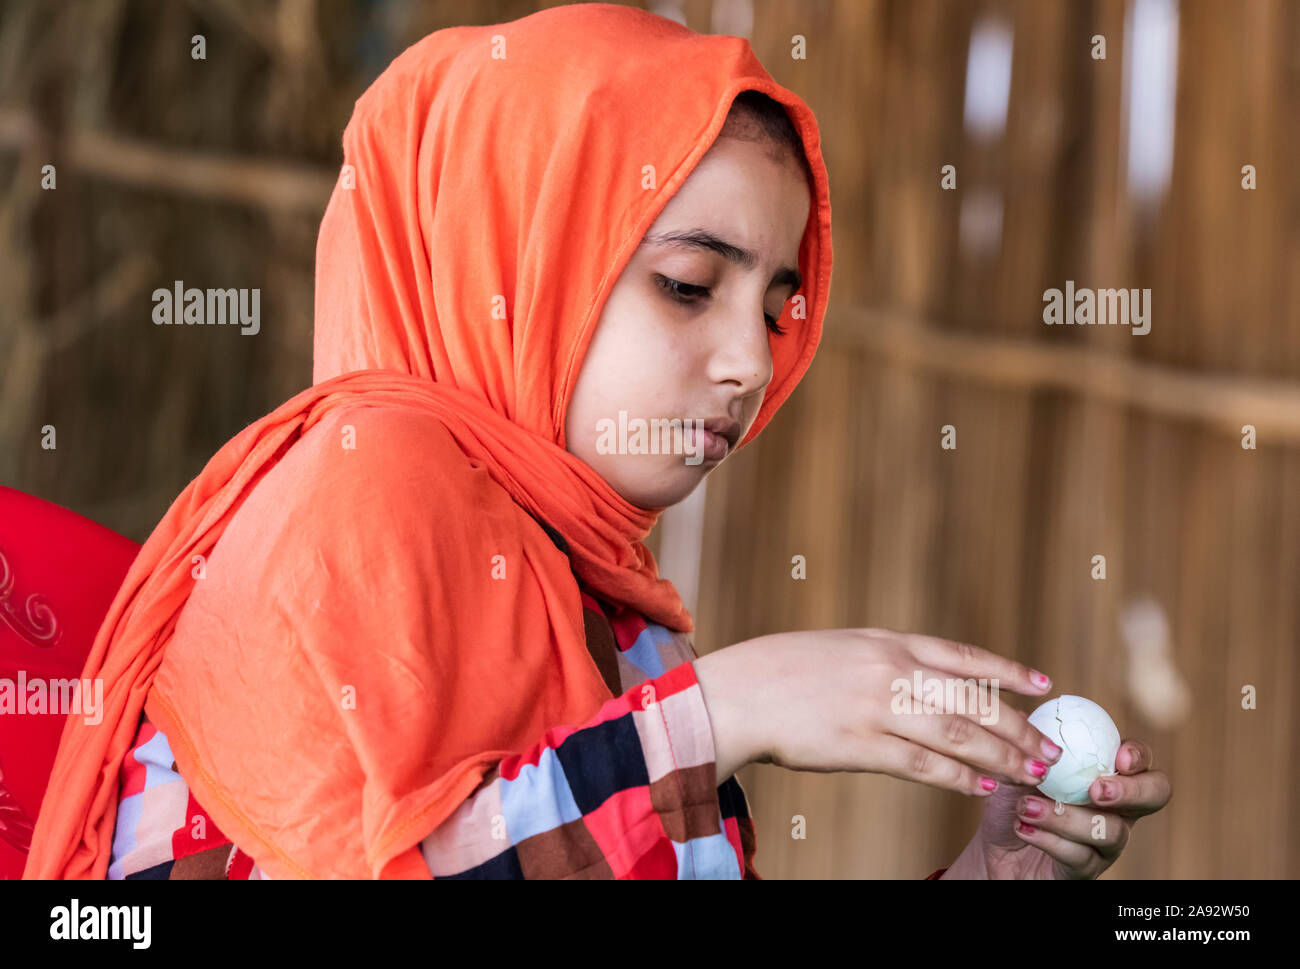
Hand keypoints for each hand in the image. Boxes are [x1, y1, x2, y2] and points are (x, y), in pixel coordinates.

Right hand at [693, 627, 1061, 791]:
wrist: (738, 693)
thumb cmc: (785, 672)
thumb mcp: (844, 650)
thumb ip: (886, 662)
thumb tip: (927, 679)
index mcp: (887, 642)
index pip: (964, 657)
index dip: (1009, 672)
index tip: (1044, 686)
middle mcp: (890, 670)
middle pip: (973, 699)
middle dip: (1019, 726)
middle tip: (1051, 748)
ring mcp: (877, 707)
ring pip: (958, 734)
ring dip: (1002, 756)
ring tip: (1033, 773)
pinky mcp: (860, 745)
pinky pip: (923, 765)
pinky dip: (959, 777)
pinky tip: (982, 787)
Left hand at [968, 738, 1171, 878]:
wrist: (995, 847)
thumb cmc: (1013, 799)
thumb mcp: (1015, 765)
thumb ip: (1028, 741)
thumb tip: (1031, 712)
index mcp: (1107, 774)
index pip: (1141, 760)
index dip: (1139, 756)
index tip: (1120, 755)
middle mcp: (1118, 808)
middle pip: (1155, 796)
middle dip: (1132, 791)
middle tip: (1096, 789)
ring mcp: (1106, 842)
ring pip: (1111, 831)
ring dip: (1067, 817)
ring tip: (1027, 806)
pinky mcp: (1086, 871)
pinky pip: (1080, 857)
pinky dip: (1049, 839)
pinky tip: (1024, 827)